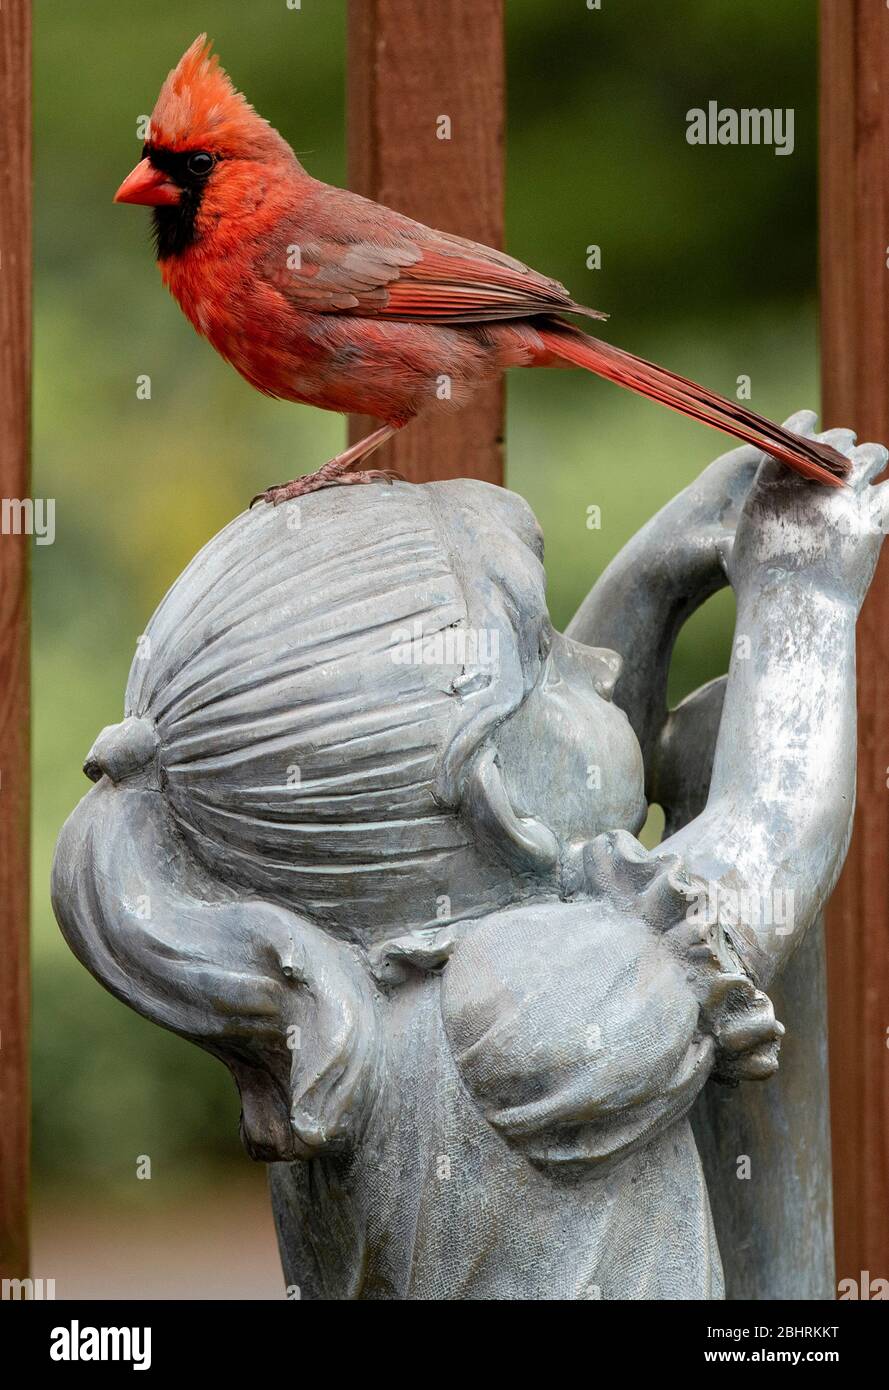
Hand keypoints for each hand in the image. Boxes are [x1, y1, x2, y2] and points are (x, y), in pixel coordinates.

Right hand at [729, 418, 888, 611]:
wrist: (789, 613)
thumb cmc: (758, 588)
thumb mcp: (738, 554)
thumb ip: (744, 534)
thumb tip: (730, 539)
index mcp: (771, 485)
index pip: (791, 436)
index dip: (804, 427)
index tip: (812, 424)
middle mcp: (809, 486)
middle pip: (836, 443)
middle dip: (844, 442)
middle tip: (849, 446)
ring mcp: (843, 502)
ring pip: (870, 456)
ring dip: (873, 456)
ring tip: (875, 458)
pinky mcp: (870, 523)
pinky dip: (888, 493)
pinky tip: (887, 495)